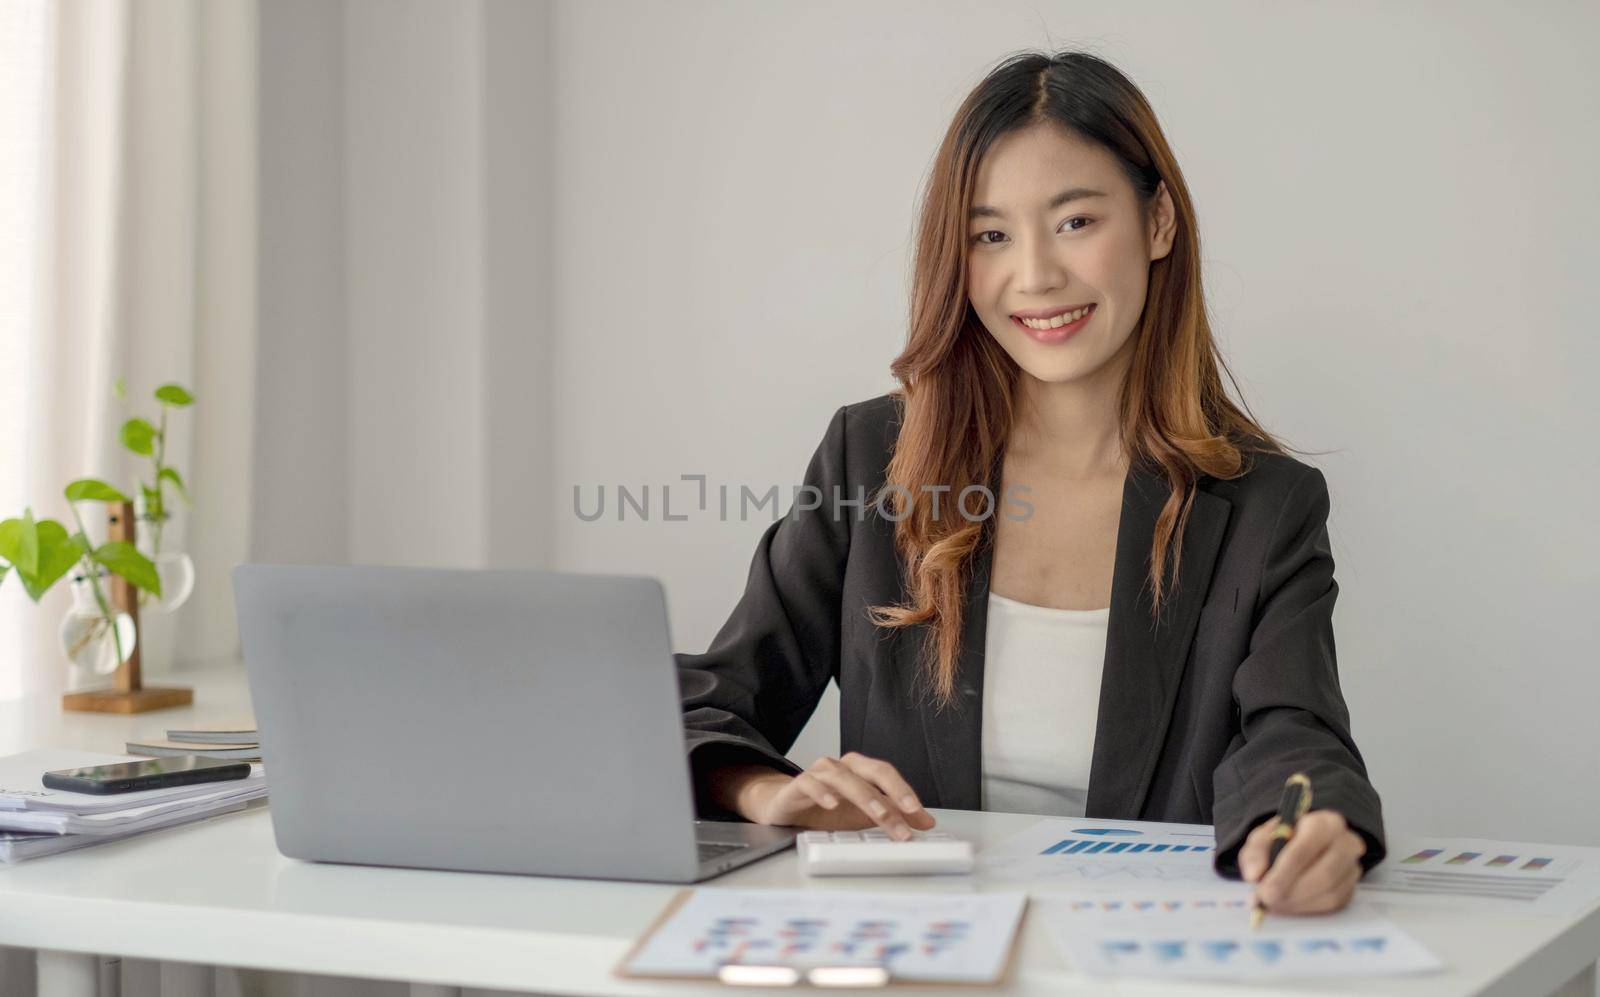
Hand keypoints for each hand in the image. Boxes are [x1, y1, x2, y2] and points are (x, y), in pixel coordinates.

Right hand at [713, 753, 935, 839]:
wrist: (786, 808)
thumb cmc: (827, 808)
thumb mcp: (864, 814)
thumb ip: (894, 815)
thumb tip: (927, 822)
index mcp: (859, 770)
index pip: (887, 775)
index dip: (904, 791)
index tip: (918, 813)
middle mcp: (842, 766)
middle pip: (871, 771)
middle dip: (892, 793)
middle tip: (907, 816)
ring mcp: (819, 773)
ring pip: (843, 777)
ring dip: (864, 795)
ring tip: (878, 814)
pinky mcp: (797, 785)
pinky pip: (809, 783)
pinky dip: (821, 791)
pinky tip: (832, 803)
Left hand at [1239, 809, 1366, 914]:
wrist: (1303, 844)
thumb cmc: (1283, 839)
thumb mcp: (1263, 838)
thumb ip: (1255, 853)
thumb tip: (1254, 875)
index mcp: (1324, 823)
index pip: (1307, 848)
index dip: (1285, 872)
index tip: (1265, 890)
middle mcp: (1346, 843)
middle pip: (1325, 874)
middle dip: (1292, 892)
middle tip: (1268, 900)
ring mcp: (1352, 867)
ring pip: (1331, 892)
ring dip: (1299, 903)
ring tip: (1274, 904)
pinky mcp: (1352, 887)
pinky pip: (1334, 903)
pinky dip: (1308, 908)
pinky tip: (1289, 905)